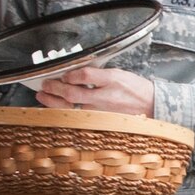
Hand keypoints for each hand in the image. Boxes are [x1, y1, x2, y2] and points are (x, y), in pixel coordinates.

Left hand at [34, 66, 153, 116]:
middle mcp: (105, 97)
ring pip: (72, 108)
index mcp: (111, 80)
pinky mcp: (100, 121)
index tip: (63, 74)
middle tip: (45, 84)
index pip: (85, 75)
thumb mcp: (118, 73)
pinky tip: (55, 109)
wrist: (151, 105)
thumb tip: (75, 74)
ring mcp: (101, 112)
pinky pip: (77, 117)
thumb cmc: (135, 89)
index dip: (70, 75)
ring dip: (54, 101)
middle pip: (74, 93)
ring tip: (43, 96)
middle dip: (55, 88)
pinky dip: (64, 112)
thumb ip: (97, 74)